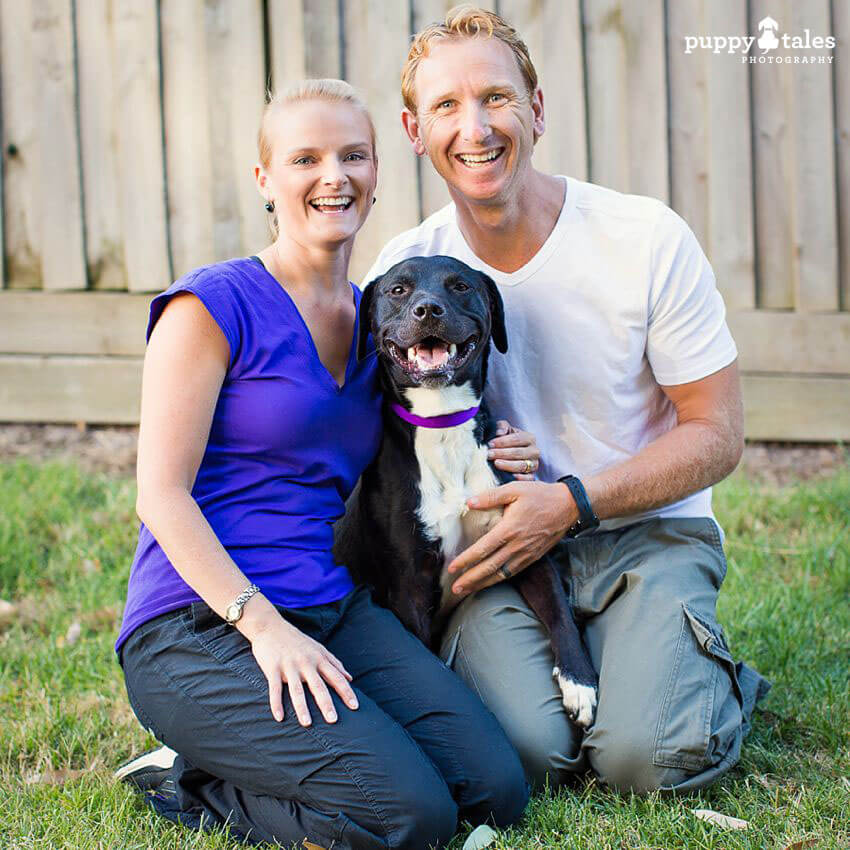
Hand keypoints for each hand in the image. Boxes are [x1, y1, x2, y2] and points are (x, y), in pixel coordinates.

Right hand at [249, 613, 358, 725]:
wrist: (270, 626)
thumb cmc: (297, 640)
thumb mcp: (318, 648)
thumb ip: (334, 663)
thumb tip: (350, 678)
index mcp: (319, 658)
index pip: (336, 677)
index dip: (346, 692)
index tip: (355, 706)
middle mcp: (306, 662)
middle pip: (318, 685)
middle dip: (326, 703)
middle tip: (333, 720)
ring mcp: (289, 666)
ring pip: (297, 689)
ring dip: (302, 707)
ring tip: (307, 724)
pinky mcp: (272, 668)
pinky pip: (274, 689)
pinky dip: (276, 703)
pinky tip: (279, 717)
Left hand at [447, 481, 576, 596]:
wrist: (569, 505)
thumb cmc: (540, 495)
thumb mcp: (514, 489)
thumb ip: (490, 496)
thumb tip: (468, 502)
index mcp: (510, 529)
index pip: (483, 548)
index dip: (466, 560)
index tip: (452, 567)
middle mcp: (517, 545)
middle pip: (490, 567)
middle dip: (471, 579)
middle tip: (455, 588)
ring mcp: (526, 554)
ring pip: (501, 574)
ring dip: (483, 584)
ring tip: (467, 591)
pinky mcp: (533, 557)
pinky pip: (513, 573)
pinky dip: (499, 580)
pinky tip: (489, 583)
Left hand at [487, 420, 539, 479]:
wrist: (513, 453)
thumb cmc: (508, 441)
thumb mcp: (506, 430)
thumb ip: (502, 426)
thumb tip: (499, 432)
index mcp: (529, 438)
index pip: (516, 439)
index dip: (503, 441)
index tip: (490, 444)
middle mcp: (534, 451)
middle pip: (518, 452)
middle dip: (502, 453)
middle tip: (489, 454)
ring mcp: (534, 464)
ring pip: (522, 465)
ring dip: (507, 465)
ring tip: (496, 463)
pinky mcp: (532, 476)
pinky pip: (528, 478)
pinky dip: (520, 478)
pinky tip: (510, 476)